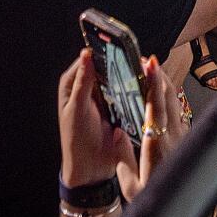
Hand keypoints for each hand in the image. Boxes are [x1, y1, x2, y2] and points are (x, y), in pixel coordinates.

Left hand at [57, 49, 134, 186]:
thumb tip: (86, 54)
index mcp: (73, 85)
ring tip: (141, 70)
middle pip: (105, 67)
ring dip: (127, 77)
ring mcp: (103, 98)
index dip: (101, 51)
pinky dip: (133, 90)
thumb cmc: (76, 141)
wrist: (91, 171)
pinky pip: (126, 94)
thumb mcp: (77, 110)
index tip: (117, 45)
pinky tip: (143, 86)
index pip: (88, 59)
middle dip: (118, 63)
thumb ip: (83, 83)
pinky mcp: (117, 108)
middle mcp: (88, 88)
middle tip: (134, 57)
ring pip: (117, 79)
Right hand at [118, 54, 185, 197]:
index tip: (150, 63)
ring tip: (154, 71)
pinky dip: (169, 100)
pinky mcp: (186, 141)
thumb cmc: (155, 200)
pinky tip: (162, 98)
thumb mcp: (131, 187)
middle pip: (168, 97)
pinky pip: (178, 113)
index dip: (153, 83)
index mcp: (157, 145)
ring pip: (175, 103)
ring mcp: (182, 138)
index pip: (156, 107)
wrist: (182, 210)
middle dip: (159, 76)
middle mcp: (172, 137)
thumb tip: (115, 134)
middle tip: (147, 59)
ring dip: (165, 86)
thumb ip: (122, 160)